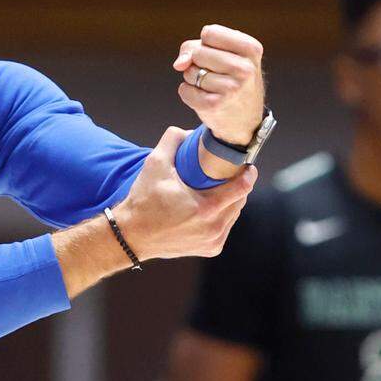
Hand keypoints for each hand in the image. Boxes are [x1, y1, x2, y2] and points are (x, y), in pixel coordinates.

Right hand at [115, 126, 256, 259]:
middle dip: (237, 186)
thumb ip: (172, 141)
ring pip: (234, 215)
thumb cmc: (143, 202)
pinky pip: (225, 228)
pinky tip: (210, 208)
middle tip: (227, 174)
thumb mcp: (155, 165)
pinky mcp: (210, 249)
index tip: (247, 165)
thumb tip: (187, 131)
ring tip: (218, 190)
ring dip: (230, 201)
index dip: (248, 173)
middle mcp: (214, 227)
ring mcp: (213, 241)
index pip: (242, 188)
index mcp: (206, 208)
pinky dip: (221, 217)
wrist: (131, 236)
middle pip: (240, 200)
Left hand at [173, 24, 265, 145]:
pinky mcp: (214, 105)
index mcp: (251, 49)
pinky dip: (188, 93)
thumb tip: (179, 64)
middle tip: (216, 75)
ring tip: (213, 87)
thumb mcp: (226, 56)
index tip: (218, 56)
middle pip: (197, 52)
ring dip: (193, 79)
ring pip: (189, 71)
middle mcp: (245, 68)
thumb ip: (196, 48)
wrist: (244, 120)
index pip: (209, 32)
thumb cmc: (232, 80)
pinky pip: (184, 90)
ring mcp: (231, 88)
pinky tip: (205, 98)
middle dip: (197, 62)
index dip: (205, 44)